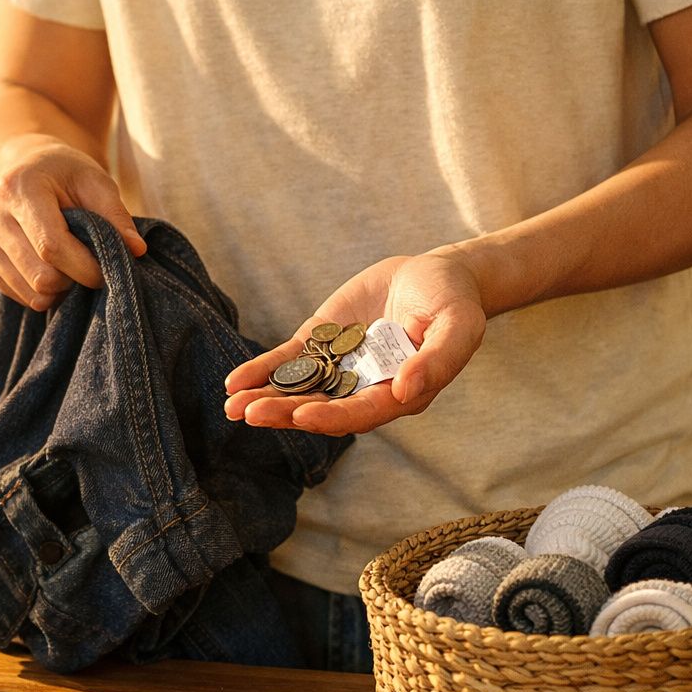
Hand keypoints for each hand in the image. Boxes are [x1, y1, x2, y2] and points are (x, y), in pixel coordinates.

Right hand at [0, 135, 145, 309]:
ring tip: (69, 263)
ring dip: (60, 289)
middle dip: (74, 279)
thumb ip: (115, 215)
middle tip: (89, 265)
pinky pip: (20, 296)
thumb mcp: (94, 180)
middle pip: (41, 276)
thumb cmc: (64, 174)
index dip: (85, 267)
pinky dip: (42, 290)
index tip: (107, 270)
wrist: (21, 165)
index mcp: (19, 190)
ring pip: (31, 293)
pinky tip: (49, 265)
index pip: (51, 246)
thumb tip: (136, 251)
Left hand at [223, 251, 487, 434]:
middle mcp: (364, 388)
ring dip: (265, 399)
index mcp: (398, 395)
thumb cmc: (454, 303)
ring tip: (232, 407)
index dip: (332, 417)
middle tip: (250, 414)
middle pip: (321, 407)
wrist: (435, 274)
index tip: (303, 417)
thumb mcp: (459, 326)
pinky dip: (261, 371)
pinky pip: (287, 361)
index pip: (361, 413)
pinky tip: (234, 382)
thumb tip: (408, 391)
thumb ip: (438, 360)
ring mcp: (339, 366)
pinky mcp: (321, 342)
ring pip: (298, 389)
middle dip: (285, 412)